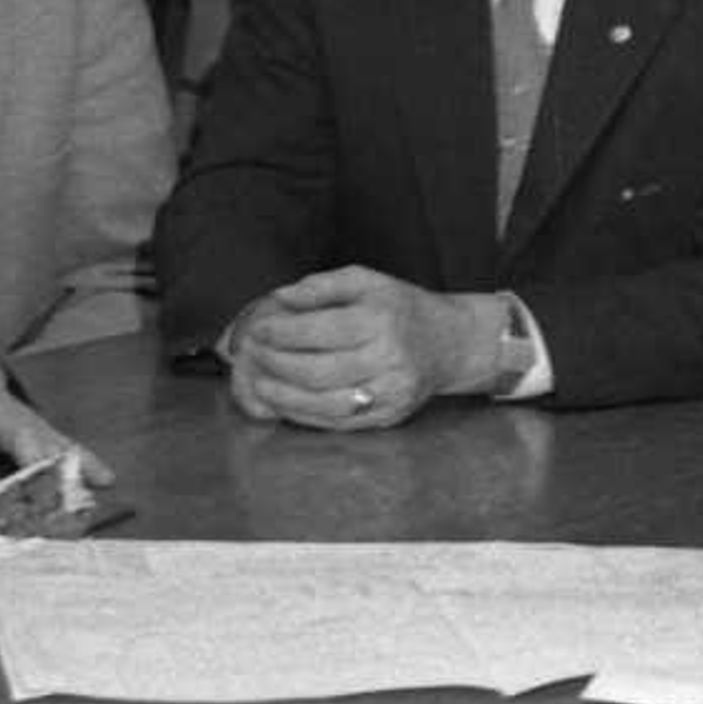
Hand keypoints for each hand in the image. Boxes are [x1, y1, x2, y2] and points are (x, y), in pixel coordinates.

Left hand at [0, 342, 105, 491]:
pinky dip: (87, 460)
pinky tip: (107, 479)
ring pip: (51, 445)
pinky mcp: (42, 431)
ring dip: (68, 469)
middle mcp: (1, 418)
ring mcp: (26, 424)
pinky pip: (69, 445)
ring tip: (87, 493)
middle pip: (24, 443)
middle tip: (49, 500)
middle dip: (36, 470)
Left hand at [218, 269, 502, 428]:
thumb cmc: (400, 308)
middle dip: (277, 365)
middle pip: (319, 371)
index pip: (321, 331)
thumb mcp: (367, 281)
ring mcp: (390, 393)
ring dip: (284, 397)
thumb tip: (280, 298)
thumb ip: (322, 286)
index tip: (257, 330)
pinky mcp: (389, 417)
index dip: (282, 333)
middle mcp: (389, 359)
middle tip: (253, 356)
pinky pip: (338, 422)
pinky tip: (284, 402)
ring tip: (259, 383)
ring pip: (326, 403)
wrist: (450, 343)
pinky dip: (304, 415)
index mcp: (382, 320)